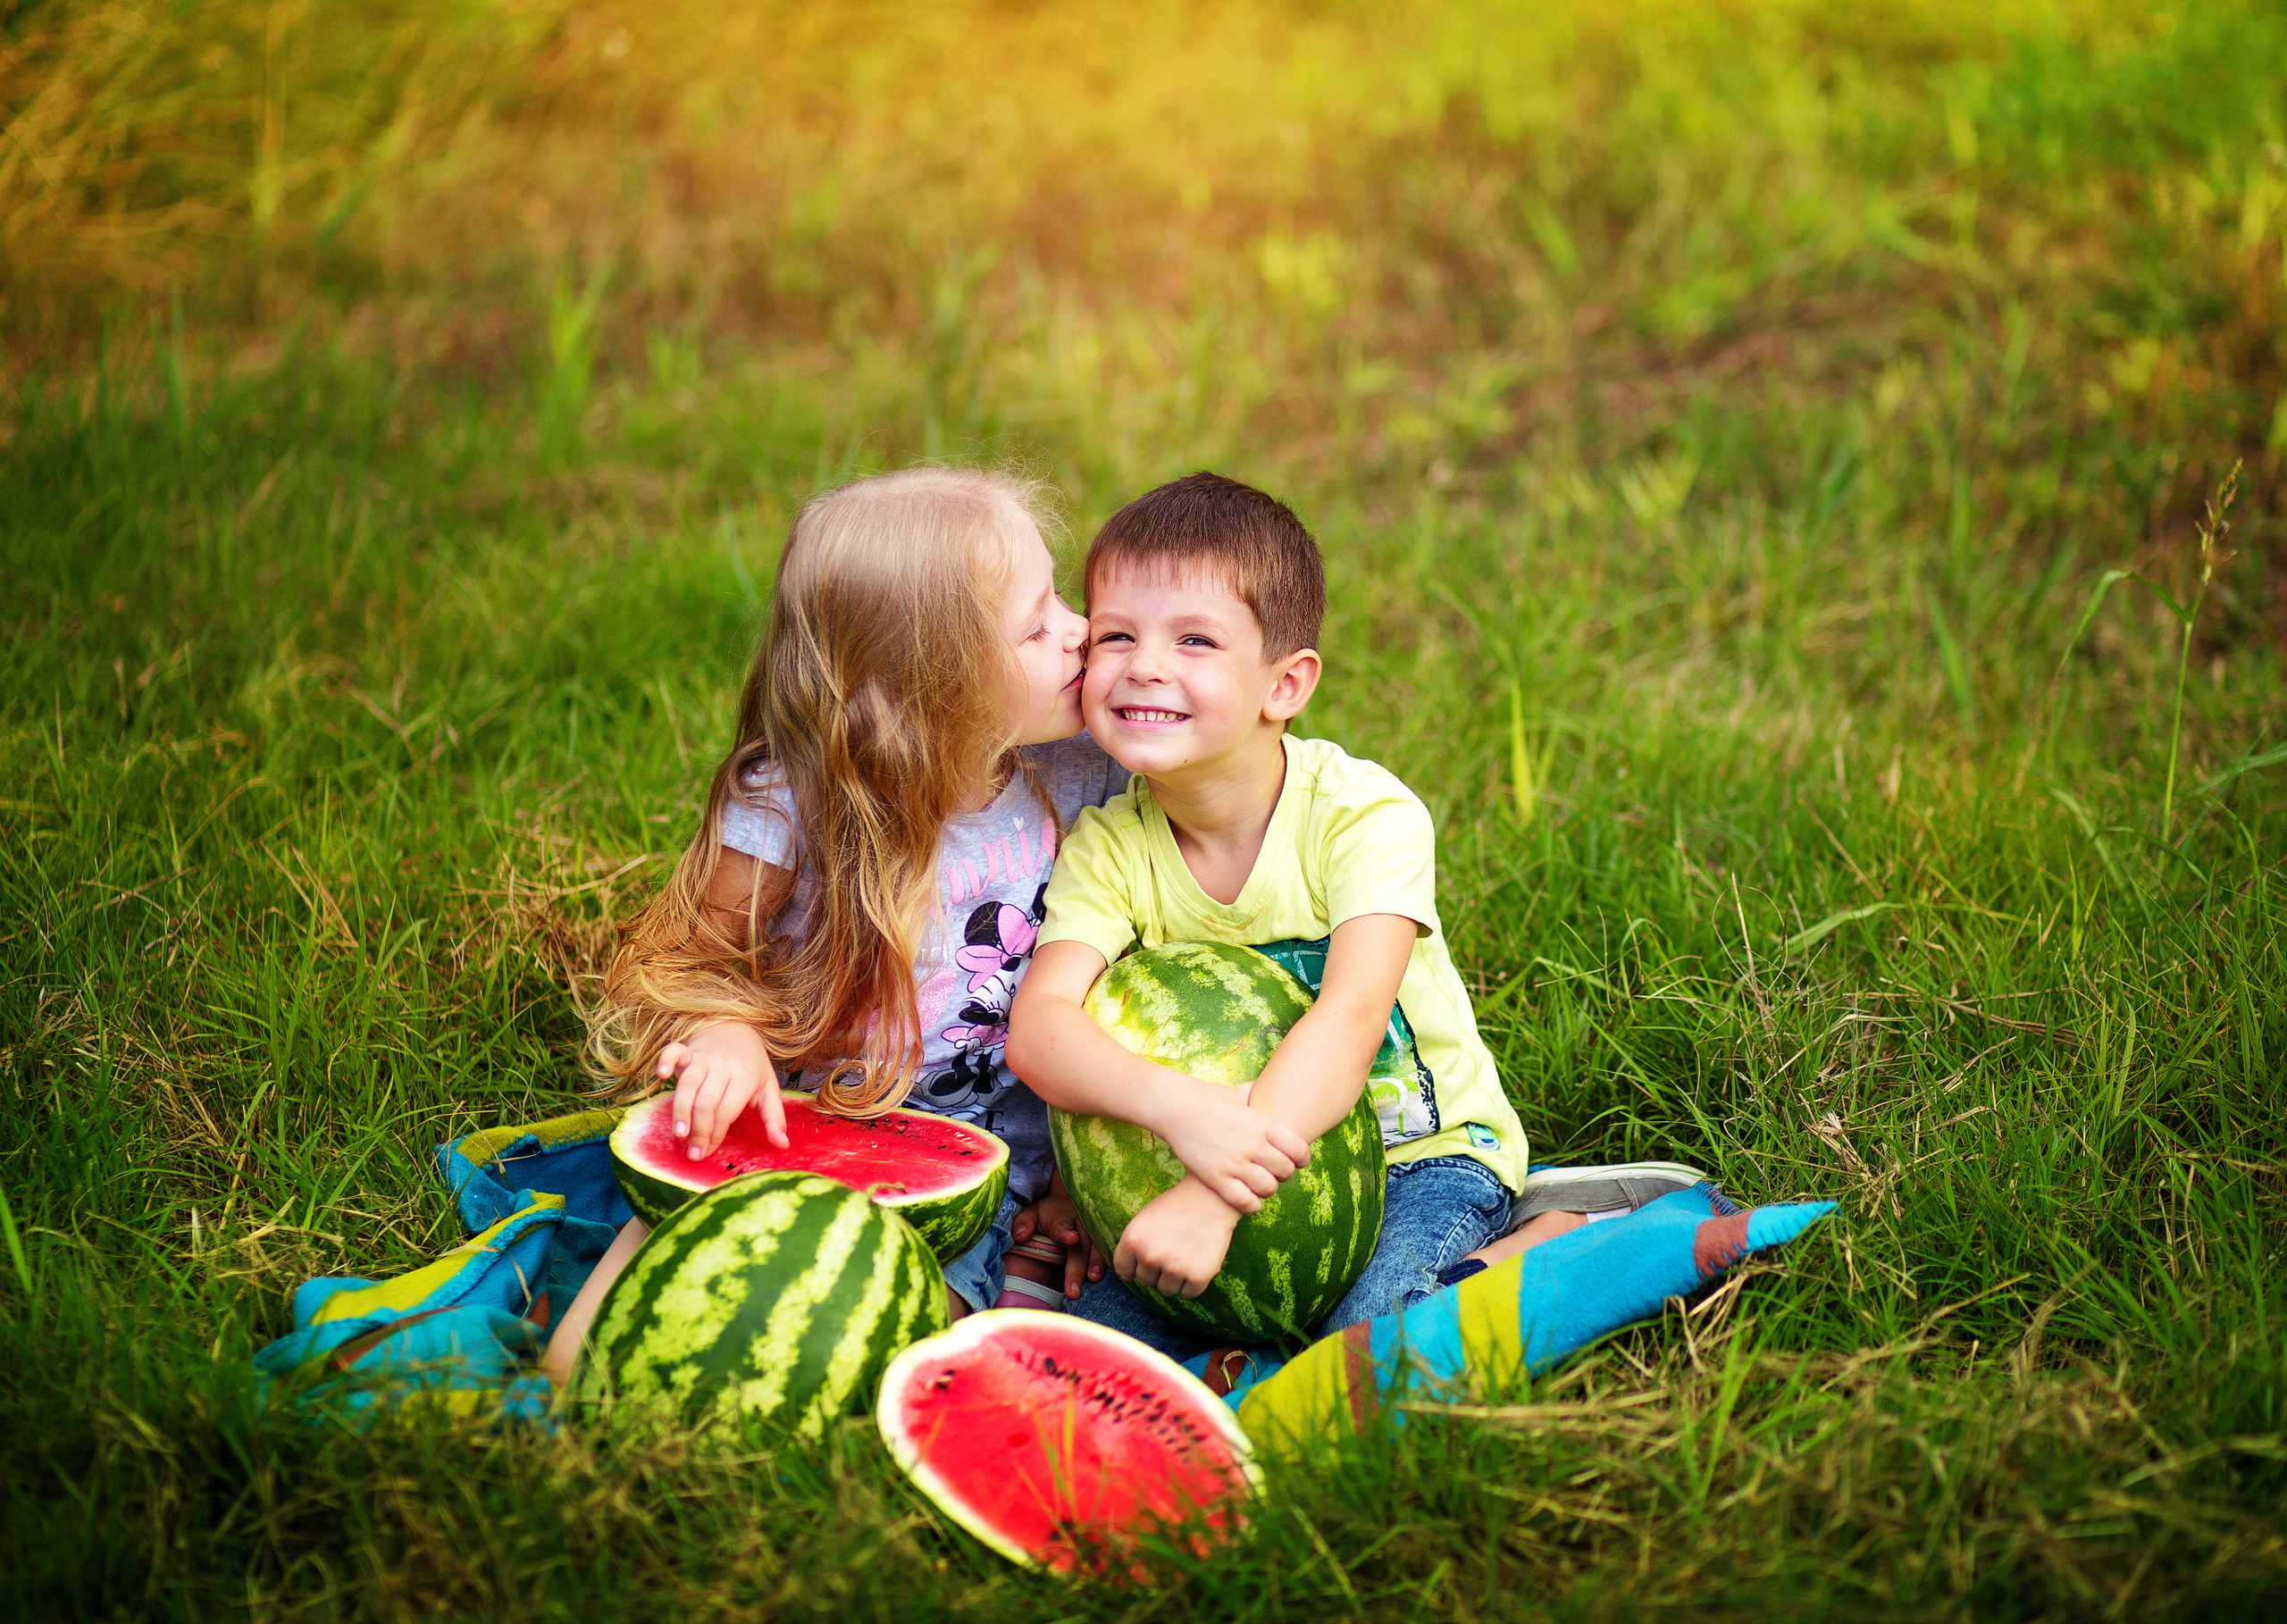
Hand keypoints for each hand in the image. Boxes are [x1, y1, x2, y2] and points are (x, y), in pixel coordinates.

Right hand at [656, 1023, 783, 1158]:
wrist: (736, 1027)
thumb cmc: (751, 1064)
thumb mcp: (768, 1088)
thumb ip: (775, 1117)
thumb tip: (783, 1145)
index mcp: (746, 1078)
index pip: (727, 1111)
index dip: (716, 1134)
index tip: (707, 1152)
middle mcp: (724, 1066)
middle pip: (707, 1102)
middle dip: (699, 1131)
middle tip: (693, 1153)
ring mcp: (704, 1057)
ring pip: (688, 1084)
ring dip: (681, 1110)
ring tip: (679, 1133)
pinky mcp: (687, 1049)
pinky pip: (674, 1052)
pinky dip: (666, 1061)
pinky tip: (662, 1076)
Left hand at [1012, 1172, 1106, 1298]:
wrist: (1073, 1202)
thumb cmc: (1049, 1215)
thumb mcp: (1032, 1213)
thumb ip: (1023, 1222)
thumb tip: (1019, 1235)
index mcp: (1062, 1219)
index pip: (1061, 1227)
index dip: (1065, 1233)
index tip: (1071, 1238)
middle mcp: (1082, 1225)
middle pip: (1081, 1247)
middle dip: (1077, 1267)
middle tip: (1073, 1290)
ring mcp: (1096, 1233)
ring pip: (1098, 1249)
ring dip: (1097, 1265)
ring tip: (1094, 1279)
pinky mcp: (1105, 1241)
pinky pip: (1110, 1253)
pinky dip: (1110, 1265)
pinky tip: (1114, 1277)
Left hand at [1115, 1178, 1241, 1298]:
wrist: (1211, 1197)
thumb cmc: (1175, 1206)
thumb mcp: (1143, 1219)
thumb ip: (1132, 1246)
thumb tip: (1127, 1276)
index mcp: (1132, 1240)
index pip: (1124, 1270)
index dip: (1136, 1265)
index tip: (1148, 1256)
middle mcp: (1151, 1256)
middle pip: (1146, 1281)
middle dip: (1156, 1270)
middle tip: (1171, 1250)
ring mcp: (1174, 1268)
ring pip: (1166, 1290)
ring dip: (1174, 1279)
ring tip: (1184, 1256)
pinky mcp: (1198, 1276)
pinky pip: (1188, 1294)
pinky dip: (1192, 1284)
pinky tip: (1196, 1263)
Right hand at [1151, 1078, 1309, 1212]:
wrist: (1174, 1106)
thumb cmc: (1207, 1098)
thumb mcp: (1238, 1092)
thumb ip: (1257, 1094)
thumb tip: (1268, 1088)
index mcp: (1263, 1123)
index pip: (1299, 1150)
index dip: (1303, 1160)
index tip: (1298, 1162)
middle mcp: (1253, 1144)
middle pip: (1286, 1171)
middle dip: (1284, 1174)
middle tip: (1274, 1173)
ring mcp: (1234, 1162)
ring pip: (1268, 1188)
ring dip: (1267, 1190)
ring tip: (1260, 1185)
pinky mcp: (1216, 1177)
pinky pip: (1245, 1201)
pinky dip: (1251, 1204)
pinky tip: (1248, 1199)